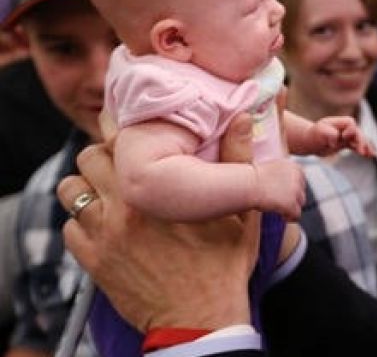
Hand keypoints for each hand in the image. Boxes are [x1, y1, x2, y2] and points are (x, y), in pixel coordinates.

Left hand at [58, 114, 261, 332]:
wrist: (201, 318)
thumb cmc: (224, 265)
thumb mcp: (241, 211)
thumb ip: (239, 161)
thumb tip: (243, 120)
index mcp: (159, 188)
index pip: (120, 138)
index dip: (126, 135)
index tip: (137, 140)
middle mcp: (124, 206)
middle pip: (90, 157)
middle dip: (106, 158)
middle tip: (125, 167)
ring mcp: (104, 235)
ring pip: (72, 189)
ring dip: (87, 187)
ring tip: (109, 195)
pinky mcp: (93, 261)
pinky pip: (69, 227)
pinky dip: (82, 222)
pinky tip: (105, 226)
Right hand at [253, 158, 306, 220]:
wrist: (248, 184)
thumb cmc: (253, 177)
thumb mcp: (272, 167)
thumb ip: (281, 173)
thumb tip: (283, 184)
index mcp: (294, 167)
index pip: (301, 181)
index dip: (293, 188)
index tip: (284, 193)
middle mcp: (298, 178)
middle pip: (301, 192)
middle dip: (293, 198)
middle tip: (281, 203)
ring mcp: (296, 191)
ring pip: (300, 203)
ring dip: (292, 207)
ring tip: (282, 211)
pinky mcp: (291, 204)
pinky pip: (296, 215)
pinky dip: (290, 217)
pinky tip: (283, 217)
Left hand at [310, 116, 374, 156]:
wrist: (309, 141)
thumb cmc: (314, 135)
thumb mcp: (319, 133)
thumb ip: (329, 134)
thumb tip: (336, 139)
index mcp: (341, 122)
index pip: (352, 125)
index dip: (350, 132)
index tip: (343, 138)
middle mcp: (346, 128)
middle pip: (359, 133)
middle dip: (362, 142)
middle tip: (362, 152)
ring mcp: (347, 136)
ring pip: (360, 140)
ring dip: (366, 147)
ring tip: (372, 154)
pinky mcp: (347, 143)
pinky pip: (358, 146)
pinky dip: (364, 150)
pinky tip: (371, 155)